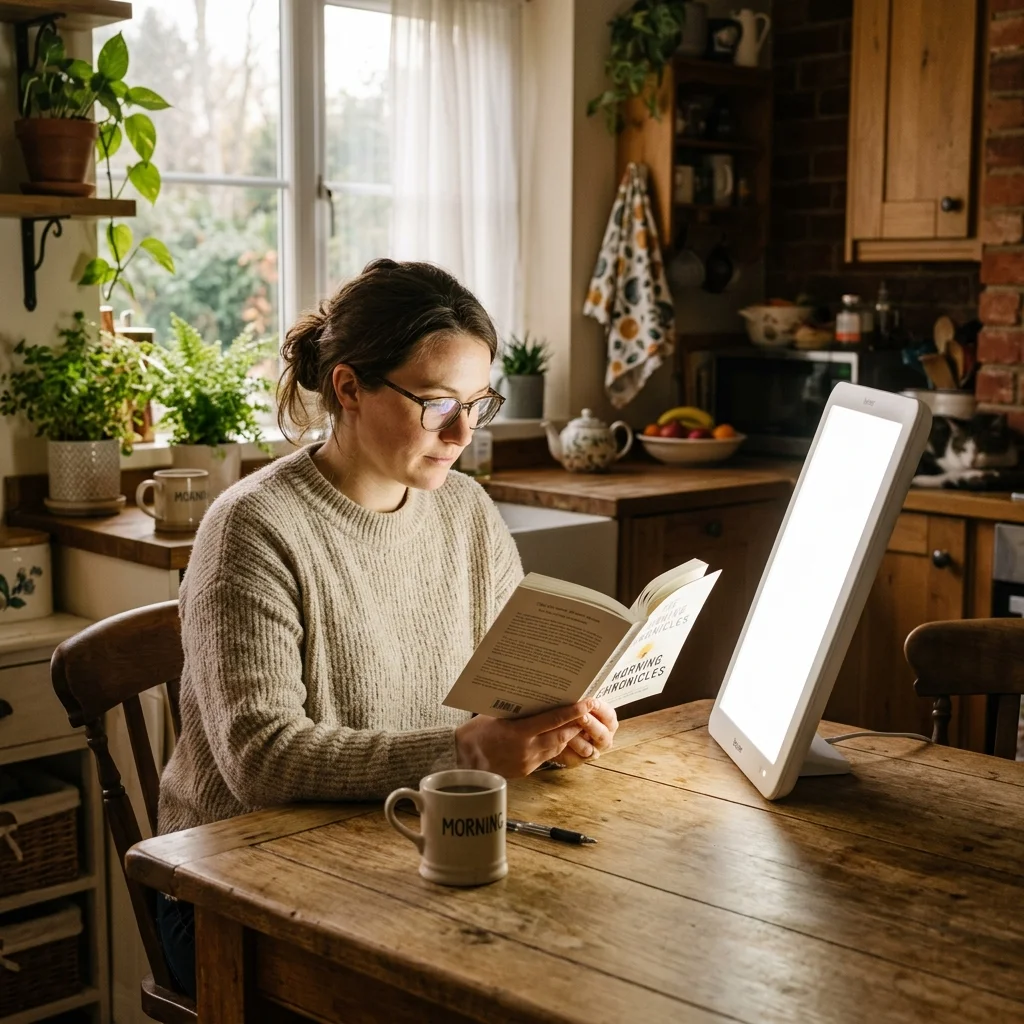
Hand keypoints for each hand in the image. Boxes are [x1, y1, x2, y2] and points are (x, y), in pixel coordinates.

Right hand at [455, 700, 595, 777]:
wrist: (461, 762)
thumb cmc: (474, 734)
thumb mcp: (494, 716)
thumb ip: (517, 711)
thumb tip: (537, 699)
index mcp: (518, 733)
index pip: (553, 720)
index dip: (573, 711)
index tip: (587, 702)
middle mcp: (527, 749)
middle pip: (561, 735)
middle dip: (575, 723)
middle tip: (586, 711)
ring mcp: (528, 762)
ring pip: (556, 747)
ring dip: (566, 735)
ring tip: (574, 722)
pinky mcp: (526, 770)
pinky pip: (546, 756)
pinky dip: (554, 745)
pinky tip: (555, 737)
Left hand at [559, 700, 618, 767]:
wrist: (554, 731)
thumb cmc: (571, 712)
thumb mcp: (578, 705)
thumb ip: (580, 702)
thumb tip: (577, 693)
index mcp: (607, 722)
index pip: (609, 715)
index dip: (602, 709)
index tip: (592, 702)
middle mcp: (604, 738)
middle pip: (603, 734)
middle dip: (591, 725)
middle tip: (581, 717)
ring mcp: (593, 751)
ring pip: (589, 749)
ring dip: (578, 739)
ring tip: (566, 729)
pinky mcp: (578, 760)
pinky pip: (575, 758)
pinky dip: (568, 750)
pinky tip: (561, 742)